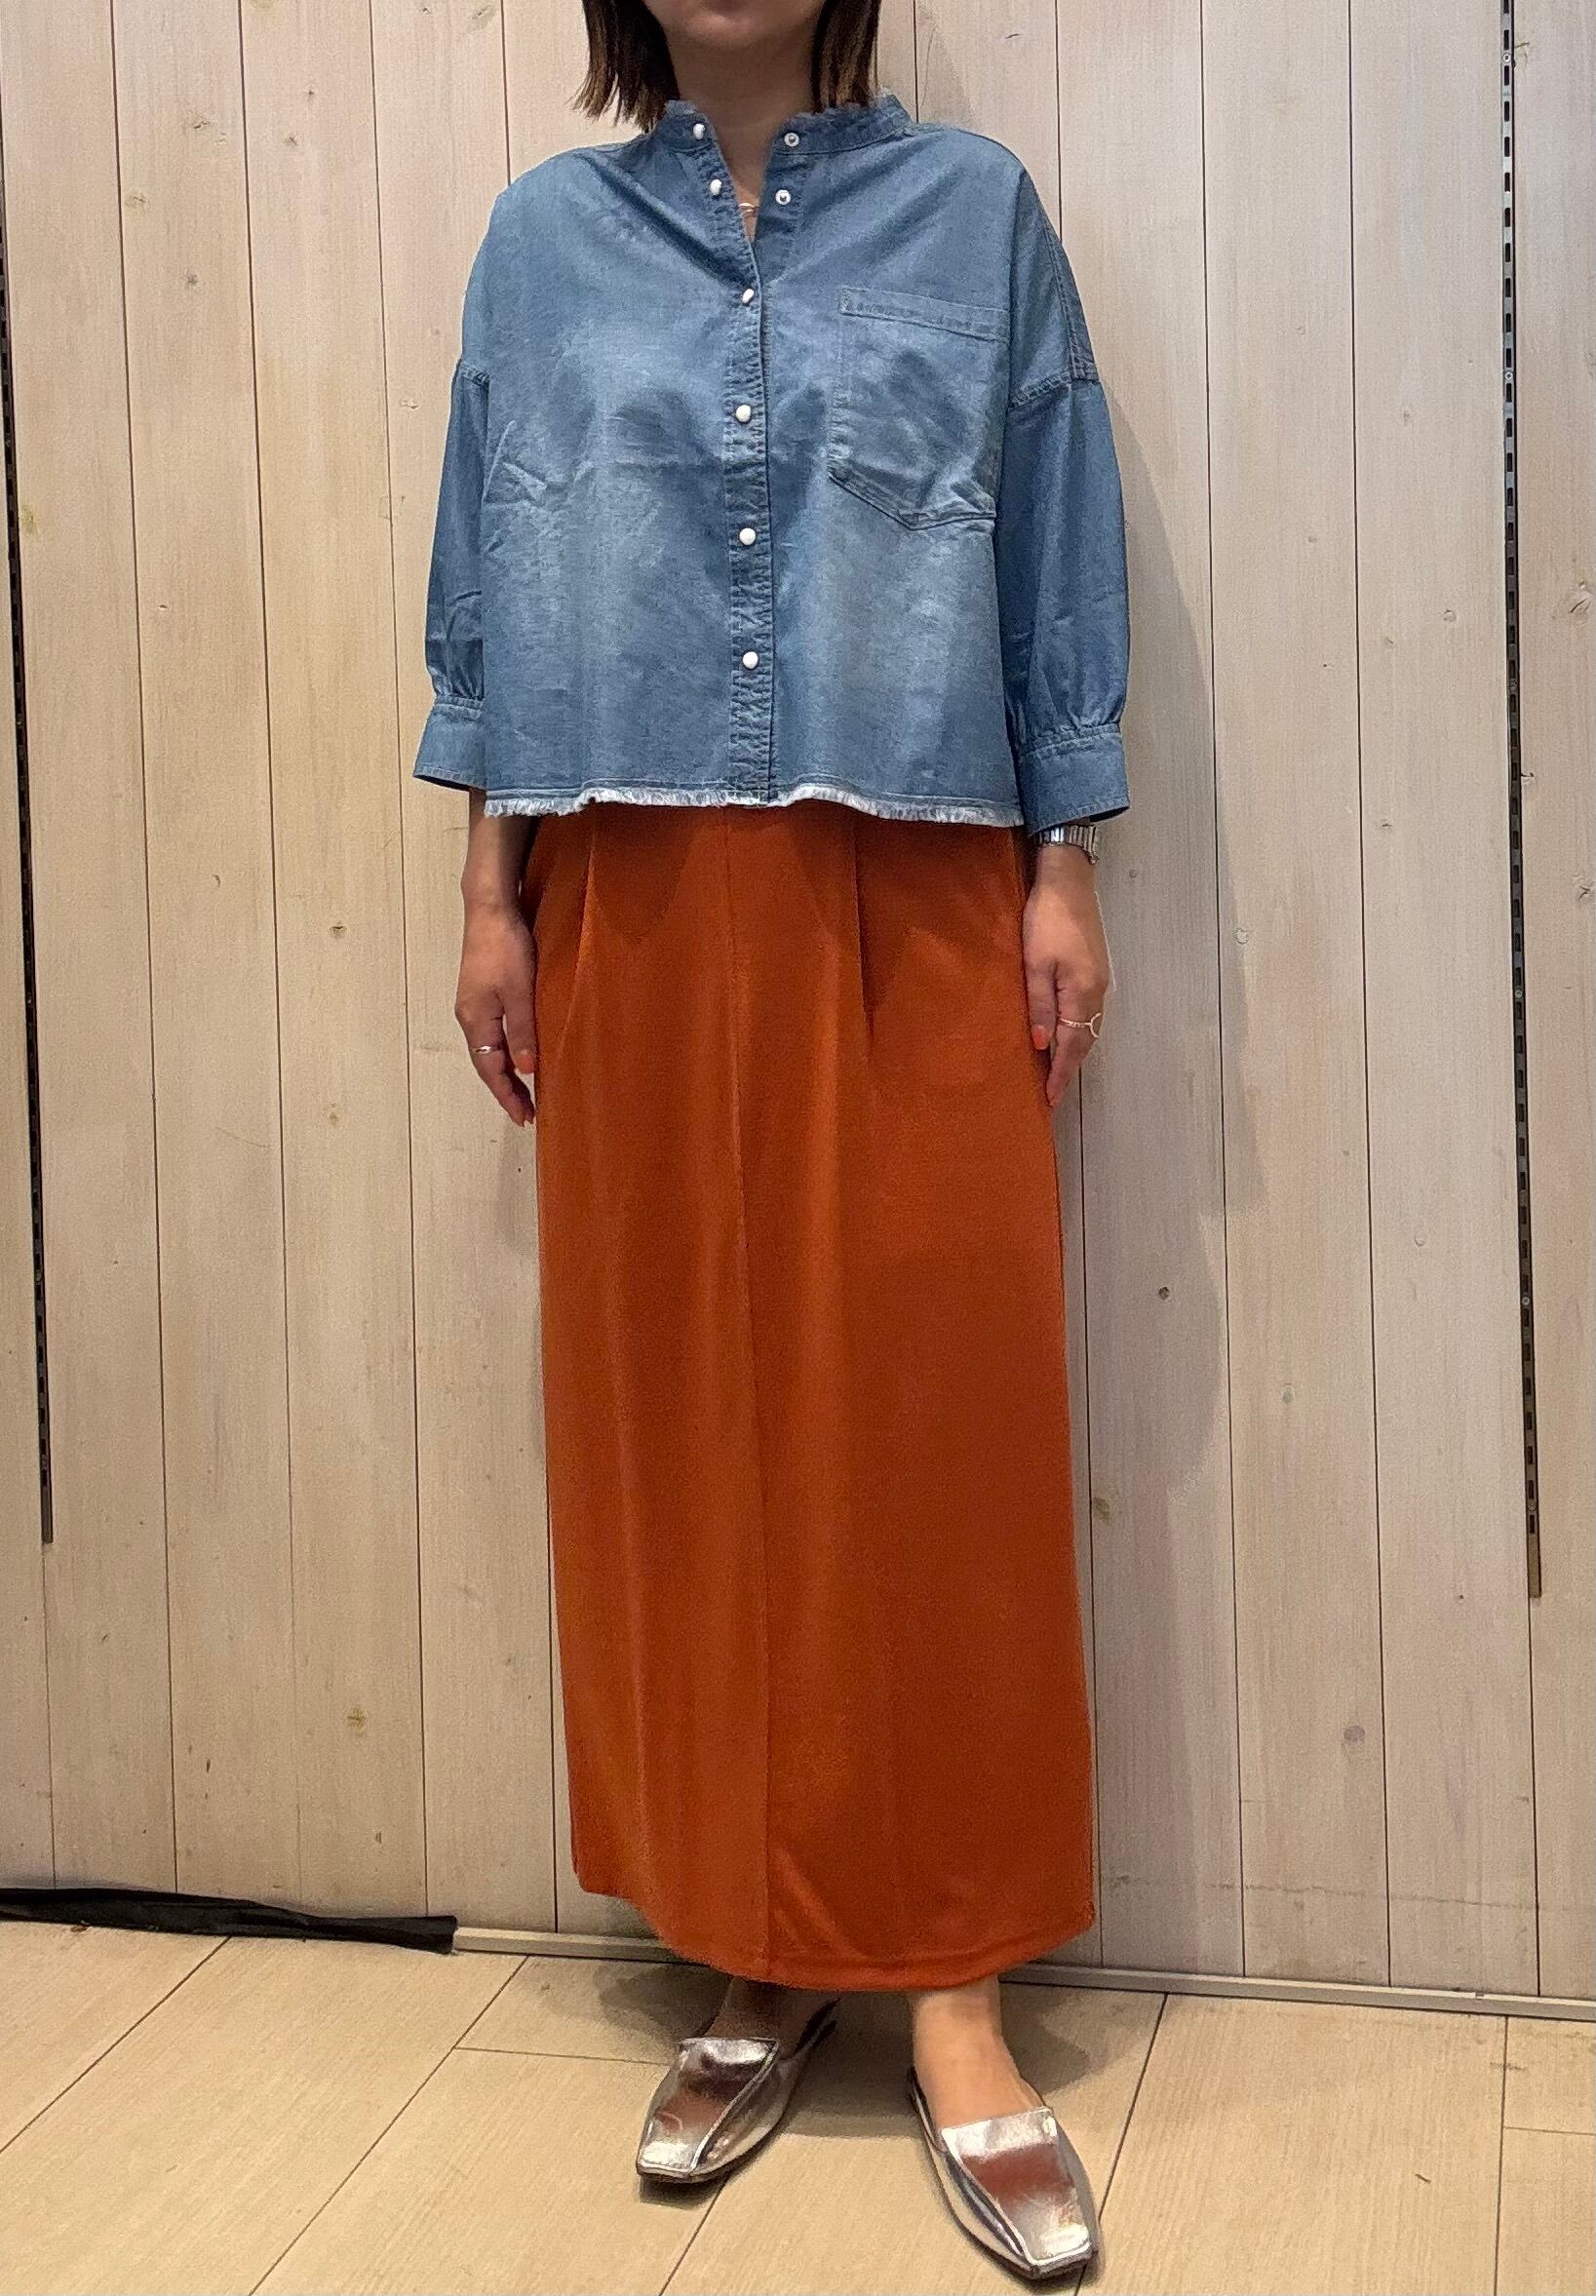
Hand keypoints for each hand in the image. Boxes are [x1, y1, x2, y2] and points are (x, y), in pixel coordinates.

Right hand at [455, 897, 538, 1126]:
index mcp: (476, 1021)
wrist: (489, 909)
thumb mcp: (520, 990)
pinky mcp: (482, 994)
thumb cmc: (506, 947)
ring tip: (524, 1092)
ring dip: (505, 1073)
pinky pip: (492, 1035)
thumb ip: (523, 1030)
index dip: (506, 1095)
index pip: (490, 1069)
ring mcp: (474, 1006)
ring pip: (489, 1050)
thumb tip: (527, 1070)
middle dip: (505, 1090)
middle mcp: (470, 1018)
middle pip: (486, 1064)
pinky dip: (505, 1052)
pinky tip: (519, 1055)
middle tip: (527, 1112)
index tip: (523, 1117)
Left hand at [1022, 844, 1111, 1107]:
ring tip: (1058, 1071)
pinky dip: (1079, 1030)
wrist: (1069, 880)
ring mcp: (1100, 980)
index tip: (1051, 1098)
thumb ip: (1039, 1005)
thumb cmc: (1046, 919)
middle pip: (1085, 1040)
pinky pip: (1089, 1012)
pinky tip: (1066, 1034)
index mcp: (1082, 993)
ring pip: (1089, 1027)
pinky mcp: (1096, 970)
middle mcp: (1097, 992)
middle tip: (1053, 1092)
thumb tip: (1041, 1044)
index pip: (1072, 1045)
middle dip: (1069, 1068)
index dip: (1061, 1073)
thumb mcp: (1034, 963)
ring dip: (1075, 1051)